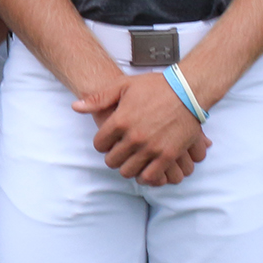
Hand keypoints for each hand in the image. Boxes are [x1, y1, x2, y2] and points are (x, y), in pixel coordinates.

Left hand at [74, 73, 210, 185]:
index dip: (102, 144)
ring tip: (131, 160)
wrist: (187, 91)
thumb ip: (98, 99)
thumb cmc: (154, 86)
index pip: (99, 144)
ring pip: (129, 171)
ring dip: (127, 167)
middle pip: (112, 161)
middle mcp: (133, 137)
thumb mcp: (122, 86)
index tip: (108, 141)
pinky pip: (151, 176)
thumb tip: (75, 107)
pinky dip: (146, 176)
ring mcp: (151, 148)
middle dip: (113, 157)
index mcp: (120, 121)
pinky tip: (146, 168)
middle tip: (119, 152)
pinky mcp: (169, 155)